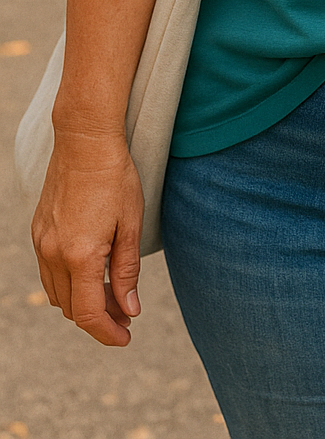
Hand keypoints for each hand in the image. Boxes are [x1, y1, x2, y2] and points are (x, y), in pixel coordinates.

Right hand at [32, 129, 143, 346]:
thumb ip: (127, 271)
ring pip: (57, 293)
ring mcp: (42, 243)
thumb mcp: (131, 224)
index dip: (108, 332)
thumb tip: (130, 308)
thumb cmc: (114, 178)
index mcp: (80, 255)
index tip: (126, 337)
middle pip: (71, 308)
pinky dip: (69, 283)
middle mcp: (54, 254)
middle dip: (99, 319)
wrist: (85, 141)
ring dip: (82, 302)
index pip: (89, 314)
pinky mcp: (38, 232)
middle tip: (126, 315)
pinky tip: (91, 273)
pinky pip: (49, 272)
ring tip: (112, 296)